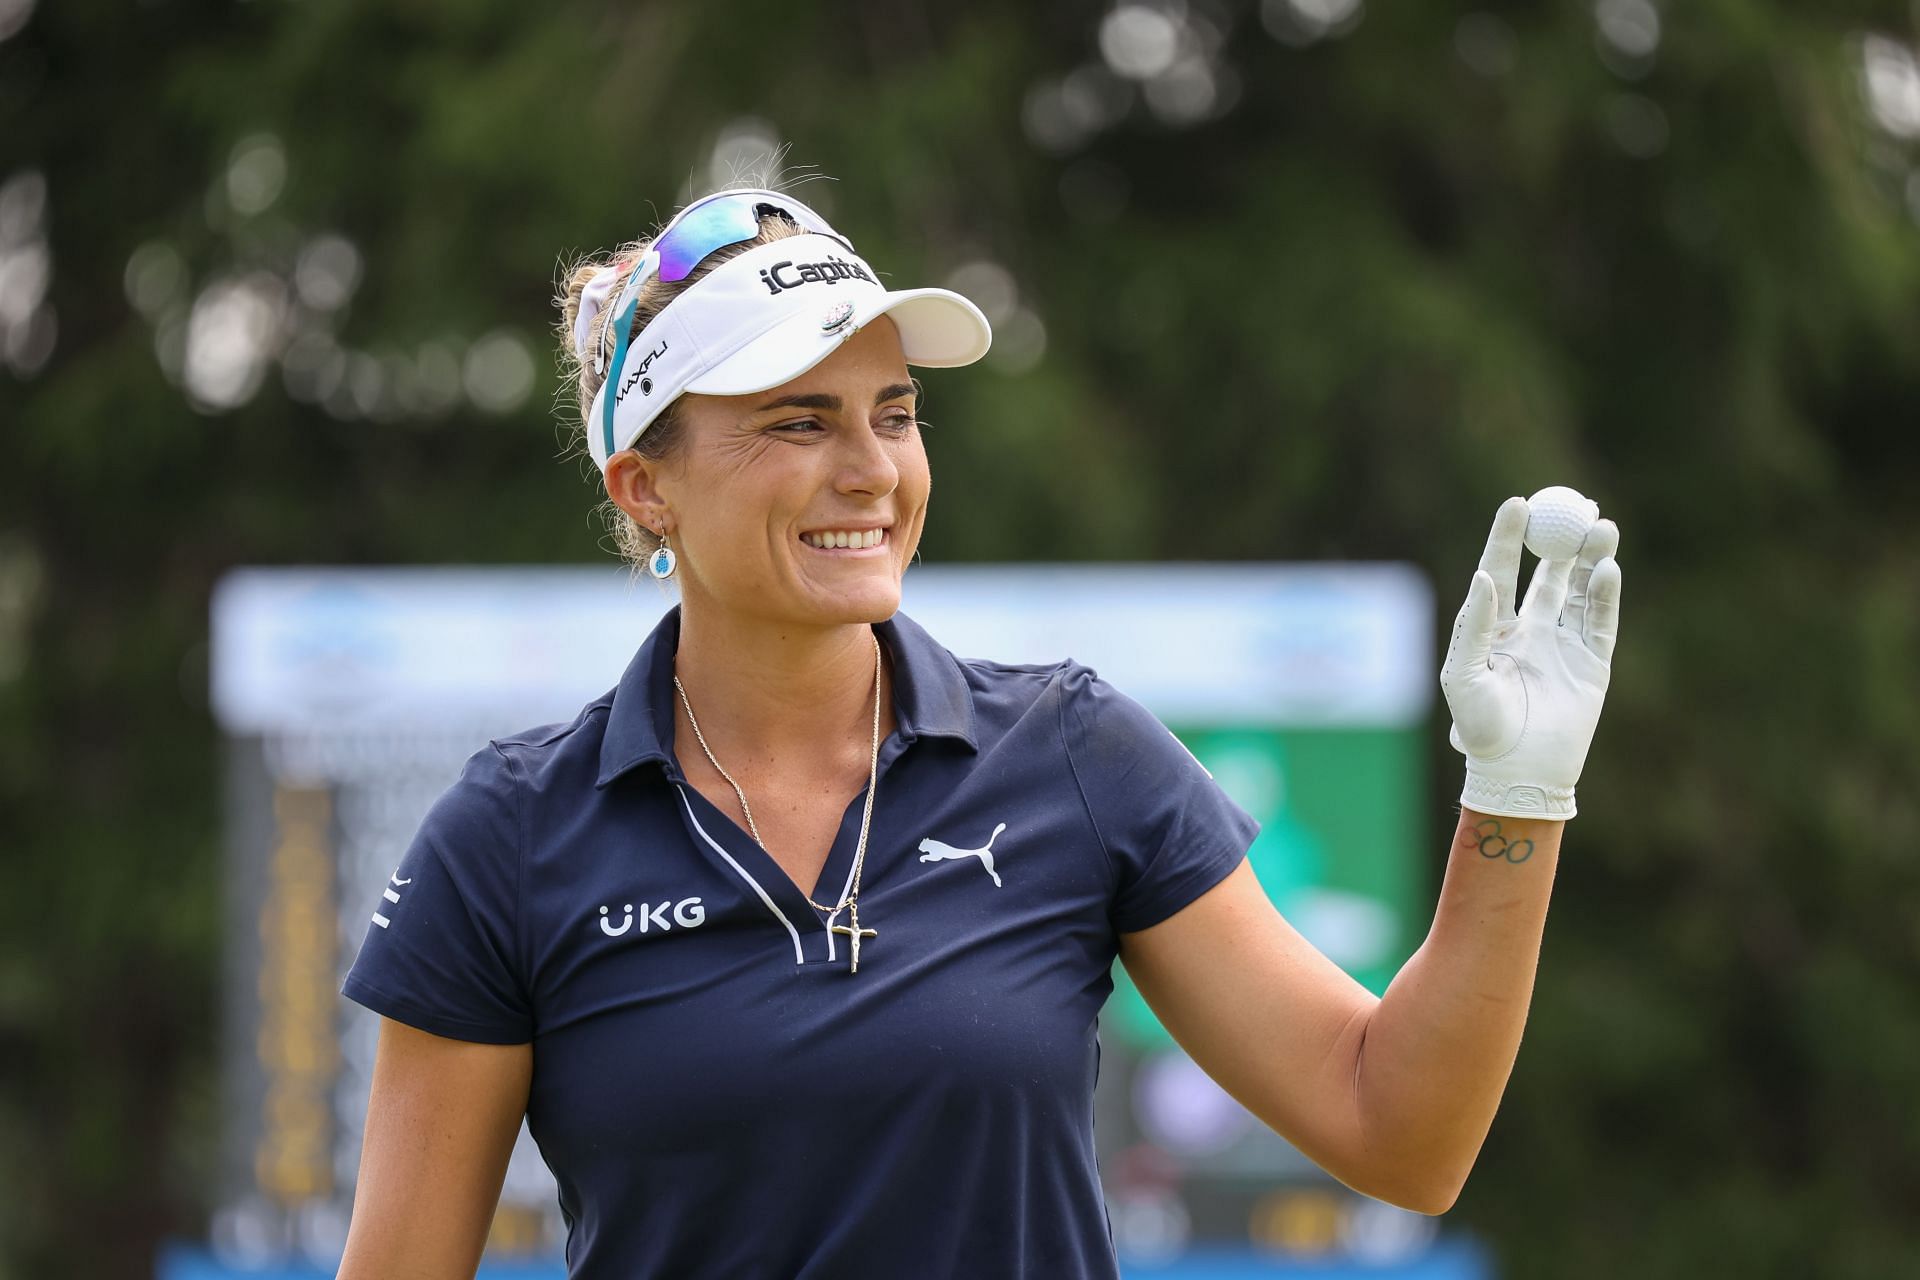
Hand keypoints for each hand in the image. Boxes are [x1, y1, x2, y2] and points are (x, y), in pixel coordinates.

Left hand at [1439, 496, 1622, 819]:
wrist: (1519, 772)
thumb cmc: (1481, 728)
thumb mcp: (1463, 675)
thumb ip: (1473, 625)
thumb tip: (1484, 575)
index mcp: (1494, 629)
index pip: (1502, 571)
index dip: (1509, 537)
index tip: (1518, 502)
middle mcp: (1531, 631)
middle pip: (1550, 574)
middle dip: (1564, 540)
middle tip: (1576, 505)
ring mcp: (1564, 646)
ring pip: (1582, 591)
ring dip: (1592, 558)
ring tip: (1601, 526)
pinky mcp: (1593, 664)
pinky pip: (1602, 621)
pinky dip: (1605, 593)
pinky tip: (1606, 569)